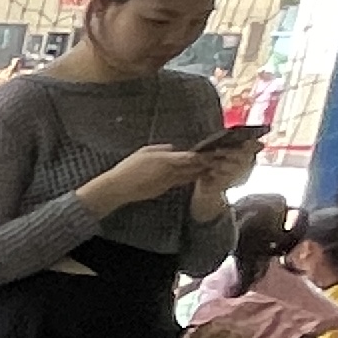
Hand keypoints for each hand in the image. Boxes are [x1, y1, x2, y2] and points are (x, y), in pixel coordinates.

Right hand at [85, 139, 208, 210]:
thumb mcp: (143, 152)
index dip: (203, 155)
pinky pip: (180, 182)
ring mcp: (168, 182)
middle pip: (193, 168)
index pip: (191, 157)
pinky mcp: (164, 189)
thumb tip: (172, 148)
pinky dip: (188, 179)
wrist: (119, 188)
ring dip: (200, 172)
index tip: (214, 152)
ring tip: (210, 168)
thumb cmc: (128, 168)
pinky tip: (193, 176)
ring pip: (189, 176)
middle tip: (218, 160)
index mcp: (166, 160)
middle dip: (206, 164)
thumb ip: (161, 149)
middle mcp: (170, 172)